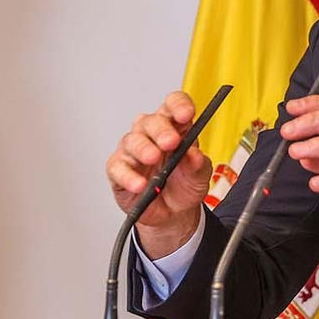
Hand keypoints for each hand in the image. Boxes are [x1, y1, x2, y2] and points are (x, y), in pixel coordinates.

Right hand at [105, 91, 211, 258]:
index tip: (186, 115)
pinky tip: (140, 184)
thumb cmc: (184, 186)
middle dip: (161, 130)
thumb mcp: (199, 177)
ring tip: (152, 158)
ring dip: (143, 148)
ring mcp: (133, 151)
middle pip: (152, 120)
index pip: (174, 105)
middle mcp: (152, 135)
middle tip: (170, 142)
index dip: (179, 105)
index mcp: (175, 127)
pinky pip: (118, 168)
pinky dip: (129, 176)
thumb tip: (195, 155)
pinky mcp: (119, 170)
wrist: (173, 214)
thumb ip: (198, 164)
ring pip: (133, 140)